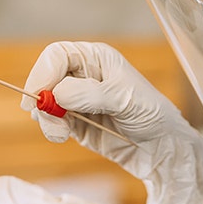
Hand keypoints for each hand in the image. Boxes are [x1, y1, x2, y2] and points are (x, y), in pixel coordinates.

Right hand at [21, 41, 202, 203]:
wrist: (162, 147)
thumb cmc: (151, 114)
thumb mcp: (124, 99)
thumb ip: (90, 94)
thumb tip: (57, 93)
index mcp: (97, 59)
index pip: (58, 55)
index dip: (44, 72)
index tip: (40, 93)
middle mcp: (84, 76)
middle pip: (46, 79)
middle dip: (42, 97)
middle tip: (45, 115)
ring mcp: (77, 101)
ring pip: (45, 103)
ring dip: (46, 117)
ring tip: (60, 132)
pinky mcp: (76, 124)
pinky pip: (53, 123)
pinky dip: (52, 129)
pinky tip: (62, 136)